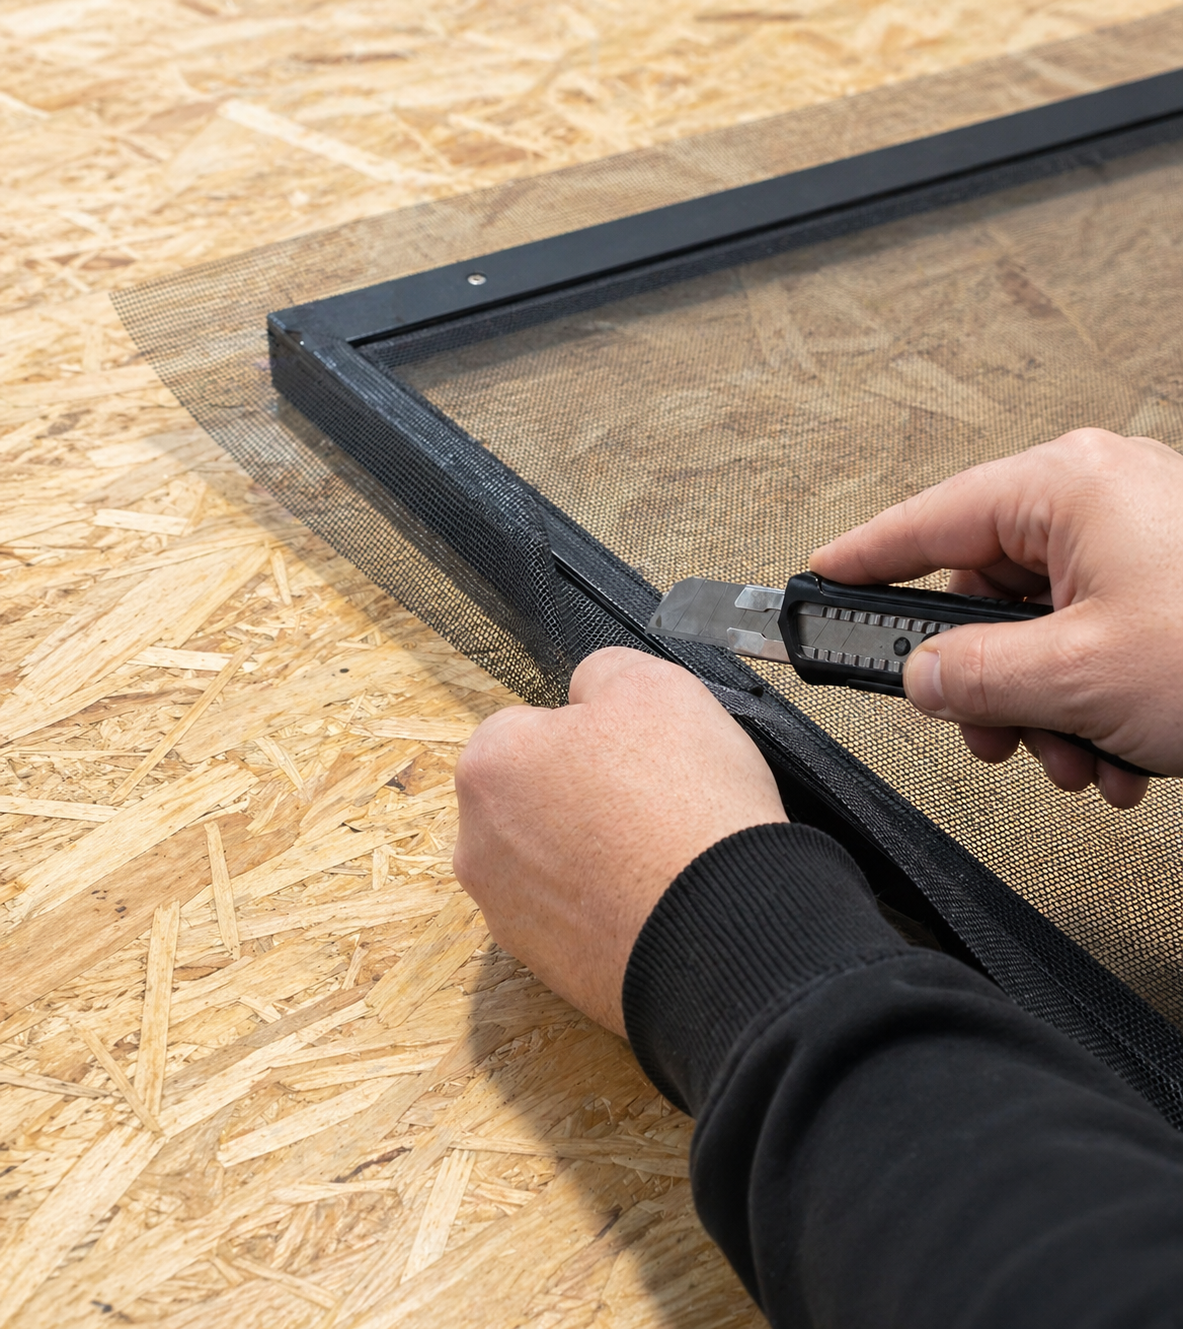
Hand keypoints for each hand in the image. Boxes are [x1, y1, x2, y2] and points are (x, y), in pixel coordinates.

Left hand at [453, 648, 787, 1033]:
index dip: (594, 735)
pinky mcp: (547, 967)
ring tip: (661, 855)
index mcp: (489, 765)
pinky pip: (577, 918)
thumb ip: (602, 673)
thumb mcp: (653, 684)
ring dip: (597, 854)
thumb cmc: (684, 807)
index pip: (534, 728)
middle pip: (537, 798)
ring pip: (555, 860)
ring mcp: (508, 914)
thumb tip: (588, 691)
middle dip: (586, 796)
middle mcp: (478, 845)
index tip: (637, 755)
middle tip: (653, 802)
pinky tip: (656, 899)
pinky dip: (609, 908)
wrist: (722, 928)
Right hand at [811, 429, 1182, 808]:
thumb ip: (967, 675)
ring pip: (1038, 631)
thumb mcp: (1075, 675)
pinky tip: (1121, 754)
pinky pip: (1090, 642)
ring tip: (1078, 757)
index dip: (862, 560)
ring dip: (1043, 710)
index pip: (924, 521)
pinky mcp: (1166, 586)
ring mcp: (1138, 543)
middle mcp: (1098, 502)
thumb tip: (919, 677)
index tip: (819, 582)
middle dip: (985, 682)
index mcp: (1065, 489)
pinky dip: (1091, 705)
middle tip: (984, 729)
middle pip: (982, 592)